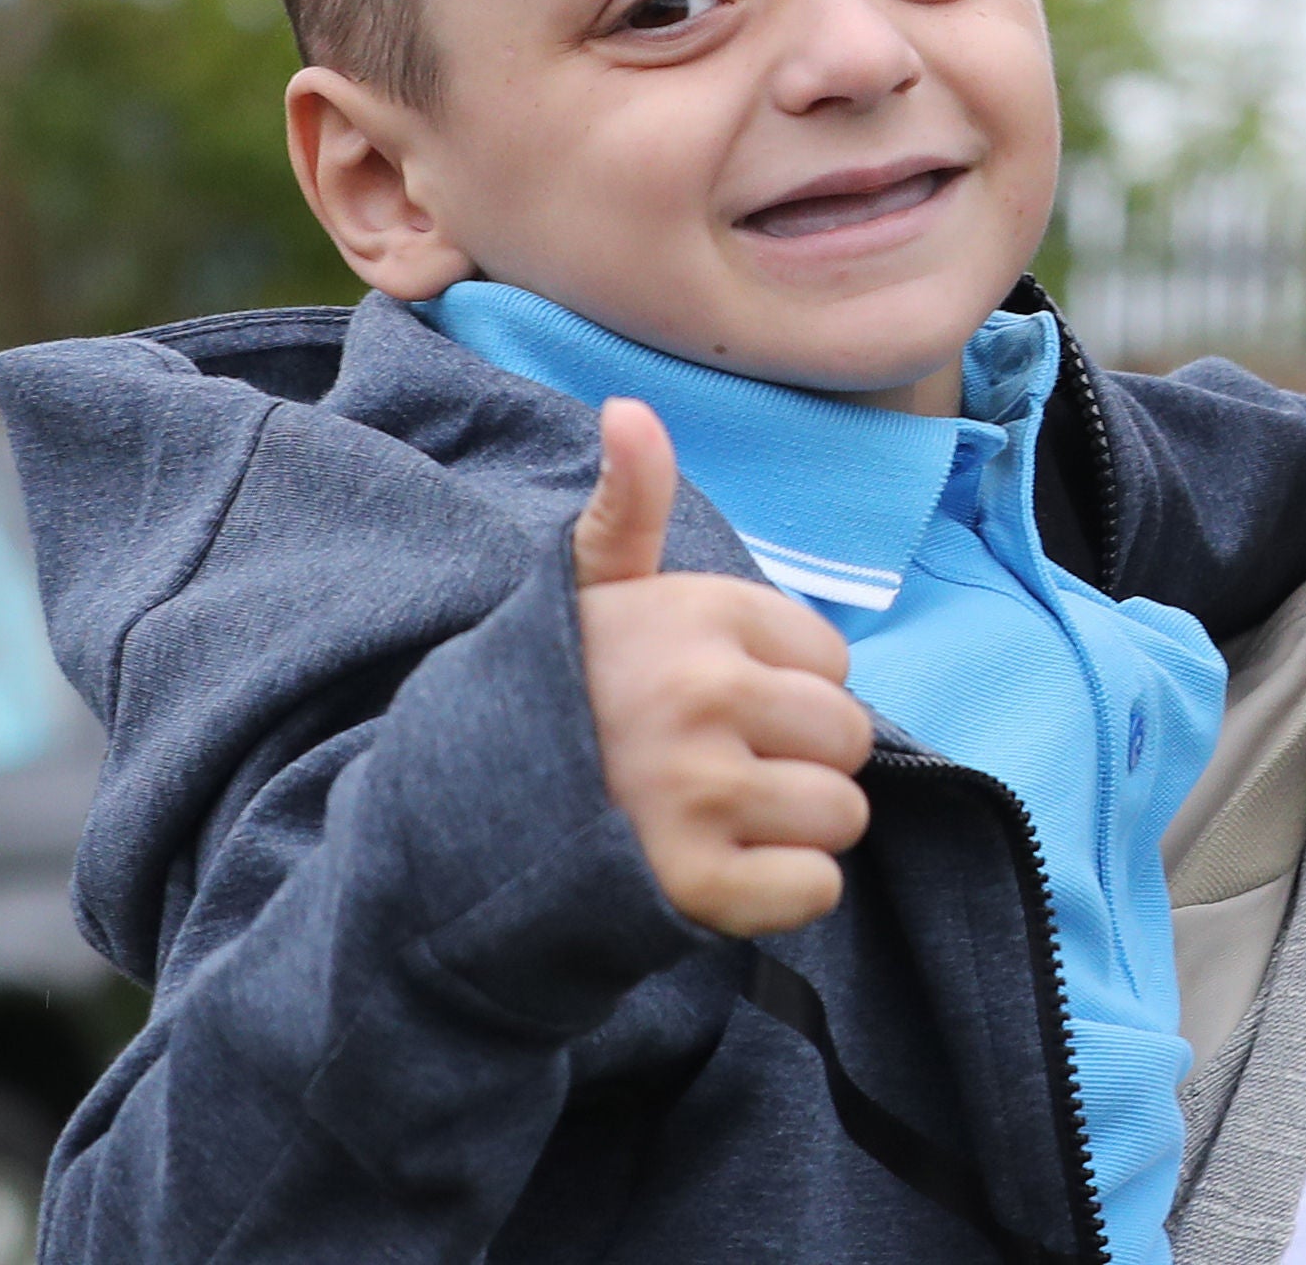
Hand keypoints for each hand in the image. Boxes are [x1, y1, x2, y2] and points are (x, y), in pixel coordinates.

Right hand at [575, 397, 873, 935]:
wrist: (458, 822)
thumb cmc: (556, 694)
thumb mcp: (587, 589)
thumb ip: (628, 504)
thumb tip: (630, 410)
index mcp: (696, 615)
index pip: (831, 659)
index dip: (783, 687)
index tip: (711, 703)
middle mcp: (701, 694)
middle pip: (847, 737)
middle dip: (799, 760)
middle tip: (718, 770)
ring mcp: (699, 791)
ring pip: (841, 814)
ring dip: (791, 831)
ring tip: (714, 821)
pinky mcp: (695, 884)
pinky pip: (814, 888)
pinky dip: (781, 895)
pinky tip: (719, 873)